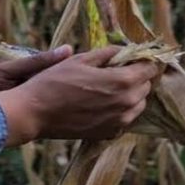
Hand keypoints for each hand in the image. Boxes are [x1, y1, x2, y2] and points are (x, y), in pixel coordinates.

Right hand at [0, 46, 158, 146]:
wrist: (34, 113)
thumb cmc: (55, 81)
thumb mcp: (82, 59)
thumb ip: (109, 53)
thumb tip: (125, 50)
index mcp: (123, 81)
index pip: (150, 69)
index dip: (144, 60)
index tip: (136, 56)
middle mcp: (127, 103)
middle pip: (146, 87)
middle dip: (137, 76)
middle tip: (119, 69)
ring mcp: (119, 122)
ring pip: (138, 105)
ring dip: (131, 94)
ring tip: (110, 87)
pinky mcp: (110, 134)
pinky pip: (125, 119)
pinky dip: (121, 110)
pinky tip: (103, 103)